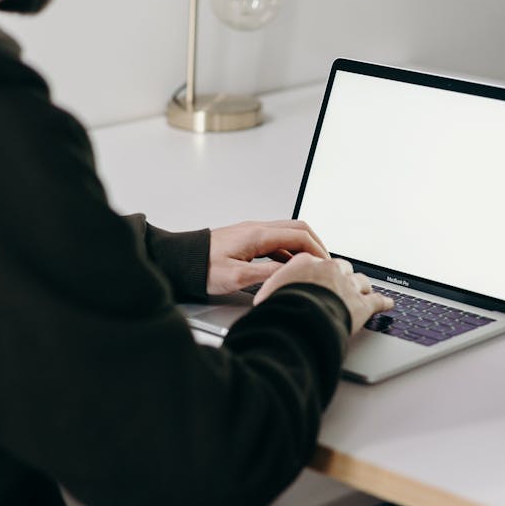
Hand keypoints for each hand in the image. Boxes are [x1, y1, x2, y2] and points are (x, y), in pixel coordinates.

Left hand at [207, 220, 329, 294]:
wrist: (179, 260)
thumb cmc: (202, 268)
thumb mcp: (237, 277)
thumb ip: (268, 274)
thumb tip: (294, 272)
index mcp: (258, 235)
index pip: (300, 235)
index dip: (318, 250)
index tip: (326, 264)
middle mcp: (257, 228)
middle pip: (298, 228)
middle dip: (315, 244)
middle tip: (324, 262)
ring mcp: (252, 232)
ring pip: (287, 233)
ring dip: (302, 247)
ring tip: (310, 265)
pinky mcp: (246, 239)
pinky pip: (275, 240)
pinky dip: (288, 251)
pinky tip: (288, 266)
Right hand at [253, 254, 393, 334]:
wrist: (300, 319)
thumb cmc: (282, 307)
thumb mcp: (267, 294)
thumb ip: (272, 291)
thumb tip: (265, 299)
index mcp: (306, 262)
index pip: (314, 261)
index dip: (317, 270)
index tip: (317, 275)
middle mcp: (330, 269)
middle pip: (341, 267)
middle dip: (342, 274)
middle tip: (341, 281)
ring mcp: (348, 285)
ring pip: (361, 281)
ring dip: (363, 286)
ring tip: (365, 290)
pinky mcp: (363, 304)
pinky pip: (378, 301)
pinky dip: (384, 302)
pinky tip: (388, 304)